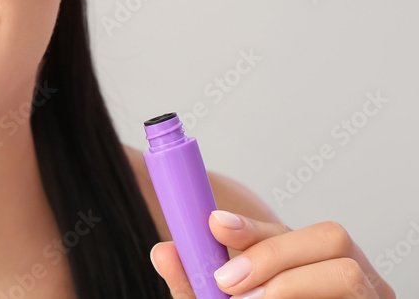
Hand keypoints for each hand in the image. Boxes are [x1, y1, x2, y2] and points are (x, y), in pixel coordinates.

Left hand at [150, 210, 396, 297]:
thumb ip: (194, 283)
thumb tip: (163, 250)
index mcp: (308, 262)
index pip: (287, 228)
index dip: (251, 225)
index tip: (215, 225)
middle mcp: (347, 276)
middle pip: (331, 237)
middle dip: (275, 255)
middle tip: (230, 285)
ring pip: (346, 272)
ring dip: (291, 284)